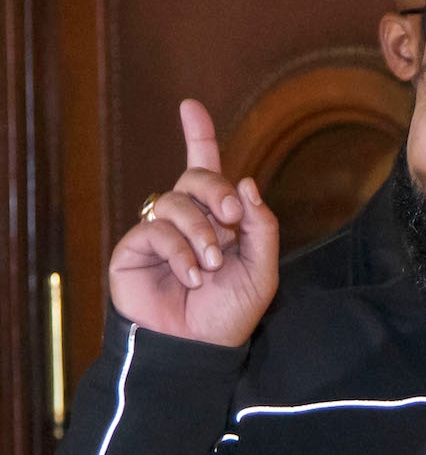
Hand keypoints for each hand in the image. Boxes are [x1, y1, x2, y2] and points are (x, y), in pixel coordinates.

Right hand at [109, 99, 278, 346]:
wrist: (198, 349)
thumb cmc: (231, 311)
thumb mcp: (262, 268)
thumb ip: (262, 226)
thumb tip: (248, 182)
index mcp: (219, 217)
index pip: (206, 167)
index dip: (198, 135)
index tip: (189, 105)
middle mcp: (188, 217)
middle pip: (197, 175)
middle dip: (218, 190)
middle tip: (233, 218)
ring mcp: (159, 231)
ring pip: (176, 200)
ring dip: (201, 231)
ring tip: (210, 265)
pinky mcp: (134, 249)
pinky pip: (156, 230)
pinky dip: (179, 251)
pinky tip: (191, 276)